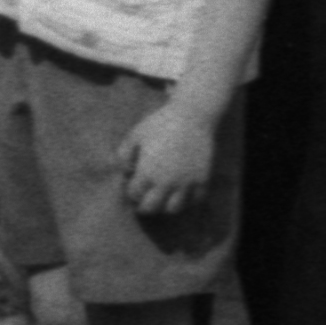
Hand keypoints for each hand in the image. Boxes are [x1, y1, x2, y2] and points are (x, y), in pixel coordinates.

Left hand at [120, 102, 219, 217]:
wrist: (192, 115)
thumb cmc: (160, 123)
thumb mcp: (135, 135)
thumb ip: (123, 155)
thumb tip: (124, 172)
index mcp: (147, 172)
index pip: (134, 194)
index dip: (131, 191)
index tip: (132, 186)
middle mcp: (166, 182)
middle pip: (151, 208)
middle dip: (143, 206)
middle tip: (143, 200)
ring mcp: (186, 182)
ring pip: (173, 209)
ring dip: (165, 206)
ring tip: (162, 198)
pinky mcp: (202, 180)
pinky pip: (194, 200)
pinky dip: (187, 200)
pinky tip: (181, 192)